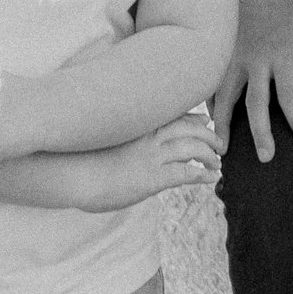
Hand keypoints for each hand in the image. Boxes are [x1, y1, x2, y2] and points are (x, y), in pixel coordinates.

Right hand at [83, 111, 223, 210]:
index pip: (176, 116)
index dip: (195, 119)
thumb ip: (128, 136)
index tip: (204, 123)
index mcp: (141, 126)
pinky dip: (203, 174)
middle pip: (191, 128)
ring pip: (194, 147)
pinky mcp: (153, 177)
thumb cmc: (83, 160)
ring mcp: (153, 156)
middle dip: (210, 135)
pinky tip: (211, 177)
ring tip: (217, 162)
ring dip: (210, 155)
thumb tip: (133, 141)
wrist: (73, 177)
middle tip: (219, 143)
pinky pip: (187, 173)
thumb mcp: (109, 139)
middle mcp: (150, 137)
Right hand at [210, 0, 292, 162]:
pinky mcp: (222, 53)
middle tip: (266, 158)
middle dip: (261, 134)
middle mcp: (257, 62)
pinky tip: (208, 123)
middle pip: (256, 106)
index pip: (291, 97)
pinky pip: (212, 85)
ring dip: (223, 126)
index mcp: (284, 57)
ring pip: (225, 99)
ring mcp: (235, 58)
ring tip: (220, 151)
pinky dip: (209, 105)